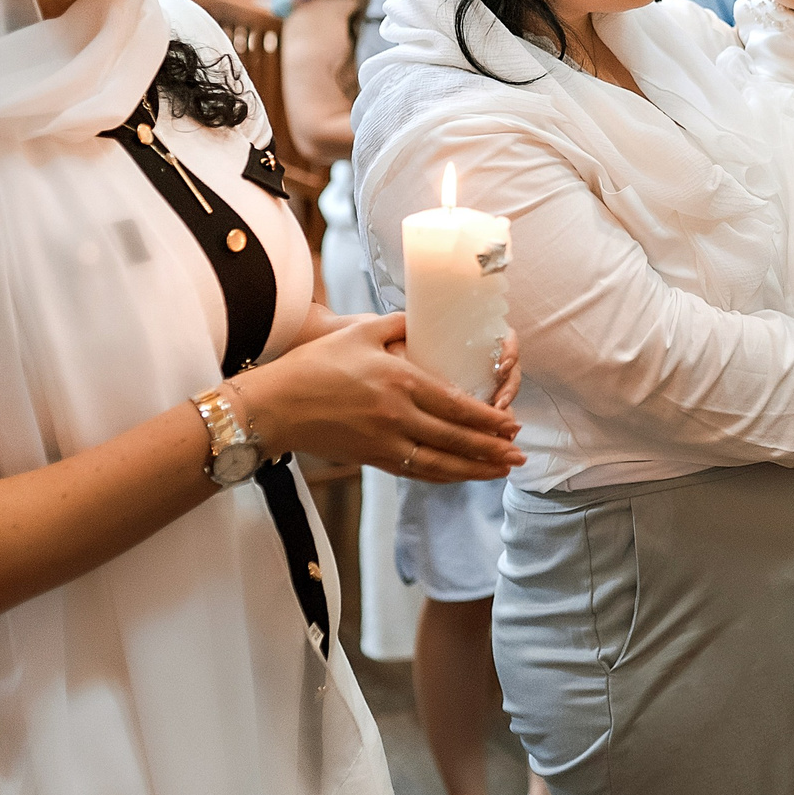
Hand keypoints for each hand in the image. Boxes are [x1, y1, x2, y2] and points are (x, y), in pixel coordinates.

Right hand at [232, 314, 522, 481]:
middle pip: (456, 438)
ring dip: (475, 469)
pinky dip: (443, 476)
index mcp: (401, 381)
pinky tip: (460, 477)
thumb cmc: (315, 364)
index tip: (511, 424)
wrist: (274, 405)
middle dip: (492, 448)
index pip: (457, 406)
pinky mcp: (372, 459)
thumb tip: (424, 317)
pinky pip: (416, 472)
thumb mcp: (360, 333)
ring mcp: (385, 442)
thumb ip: (398, 324)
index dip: (488, 419)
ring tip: (501, 471)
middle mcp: (398, 415)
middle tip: (519, 453)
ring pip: (440, 462)